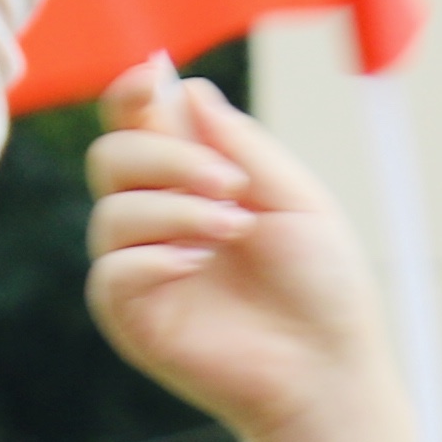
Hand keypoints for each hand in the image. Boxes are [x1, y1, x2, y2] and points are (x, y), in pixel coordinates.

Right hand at [81, 63, 396, 441]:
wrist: (331, 367)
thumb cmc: (324, 285)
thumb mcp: (297, 200)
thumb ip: (241, 145)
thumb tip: (184, 86)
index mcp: (197, 182)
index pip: (140, 124)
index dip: (133, 92)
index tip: (151, 75)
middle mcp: (160, 219)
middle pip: (113, 156)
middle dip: (167, 156)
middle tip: (231, 183)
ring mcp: (142, 266)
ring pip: (112, 211)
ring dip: (174, 210)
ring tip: (234, 229)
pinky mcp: (132, 315)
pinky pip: (110, 271)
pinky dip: (150, 258)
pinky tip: (196, 265)